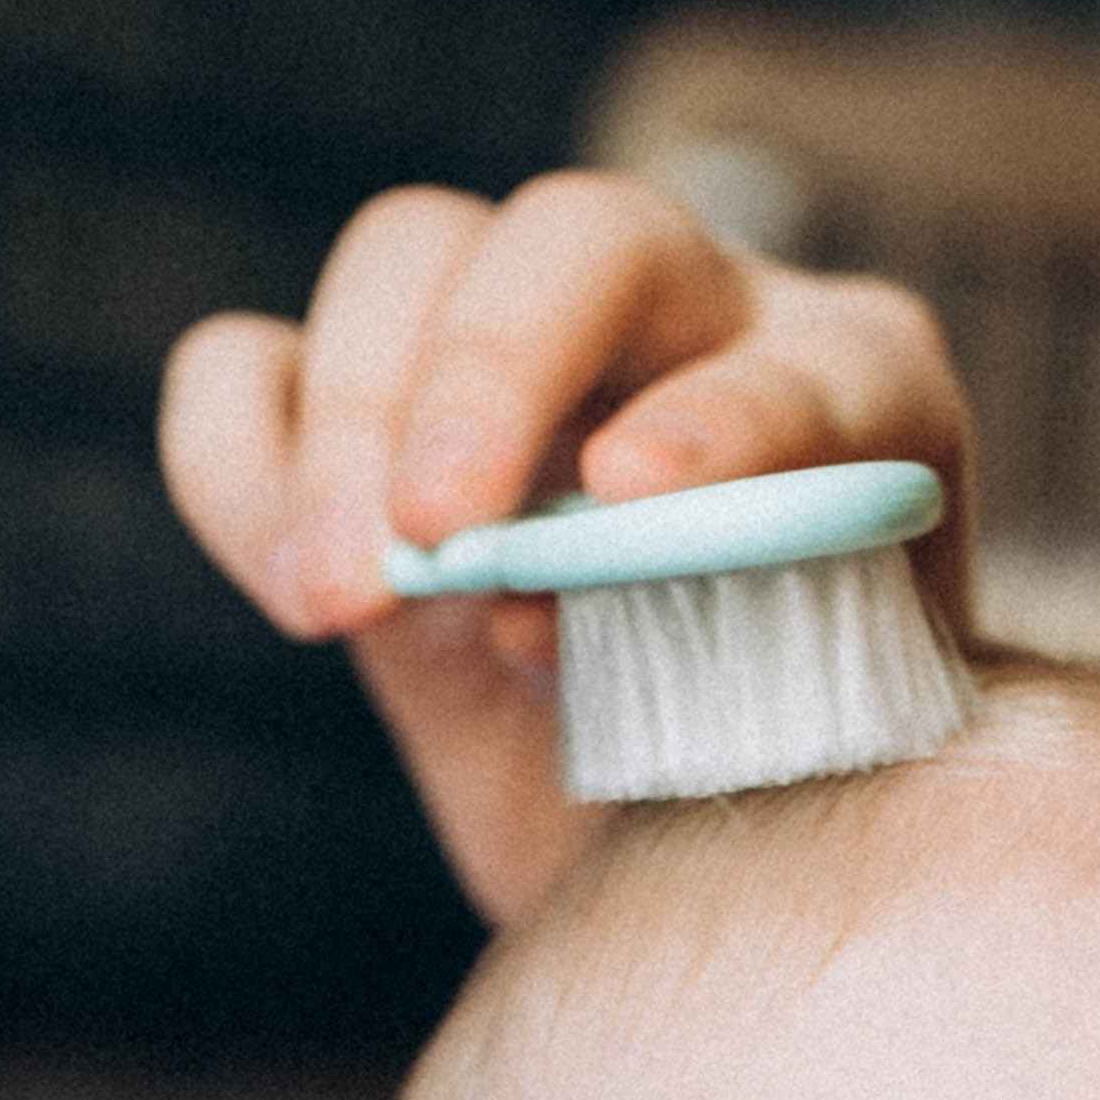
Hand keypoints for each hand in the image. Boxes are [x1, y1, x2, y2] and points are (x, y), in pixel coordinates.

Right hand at [160, 173, 974, 923]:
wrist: (677, 858)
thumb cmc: (770, 808)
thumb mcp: (797, 776)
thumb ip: (732, 683)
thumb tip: (543, 614)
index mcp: (857, 397)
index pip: (804, 365)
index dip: (726, 417)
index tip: (630, 494)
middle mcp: (691, 322)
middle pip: (580, 241)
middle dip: (491, 373)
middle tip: (435, 537)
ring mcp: (518, 344)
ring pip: (409, 257)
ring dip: (351, 426)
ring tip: (343, 608)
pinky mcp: (367, 412)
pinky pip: (252, 363)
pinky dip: (243, 460)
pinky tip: (297, 592)